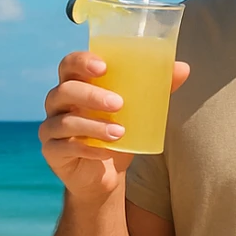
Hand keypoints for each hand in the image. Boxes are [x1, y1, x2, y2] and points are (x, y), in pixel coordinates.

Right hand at [39, 51, 189, 201]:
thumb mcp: (138, 110)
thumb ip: (156, 88)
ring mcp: (51, 127)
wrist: (106, 173)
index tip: (104, 67)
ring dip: (94, 126)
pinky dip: (89, 148)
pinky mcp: (52, 151)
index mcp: (76, 83)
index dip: (82, 61)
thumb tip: (184, 68)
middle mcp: (58, 102)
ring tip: (121, 132)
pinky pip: (65, 147)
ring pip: (65, 121)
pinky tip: (107, 151)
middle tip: (119, 103)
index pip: (69, 64)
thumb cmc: (118, 131)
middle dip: (91, 95)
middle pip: (64, 90)